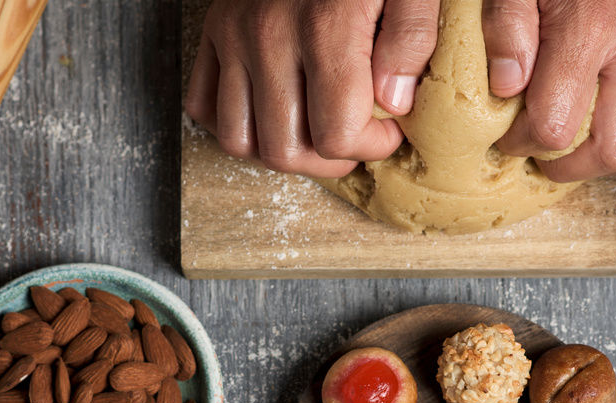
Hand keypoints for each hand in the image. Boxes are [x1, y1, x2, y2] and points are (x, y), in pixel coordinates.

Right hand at [185, 0, 439, 177]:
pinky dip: (237, 125)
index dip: (372, 146)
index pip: (337, 135)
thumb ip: (412, 38)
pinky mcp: (212, 33)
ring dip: (282, 151)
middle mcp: (269, 37)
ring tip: (314, 132)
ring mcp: (233, 37)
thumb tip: (393, 102)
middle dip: (330, 159)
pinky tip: (273, 115)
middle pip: (286, 150)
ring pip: (241, 141)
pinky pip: (203, 108)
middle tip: (354, 137)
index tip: (388, 129)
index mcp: (325, 29)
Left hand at [482, 0, 615, 181]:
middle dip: (573, 165)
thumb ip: (503, 28)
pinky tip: (613, 114)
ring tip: (579, 133)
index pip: (555, 126)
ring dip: (610, 151)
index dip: (523, 143)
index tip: (509, 135)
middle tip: (546, 152)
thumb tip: (507, 87)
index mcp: (593, 25)